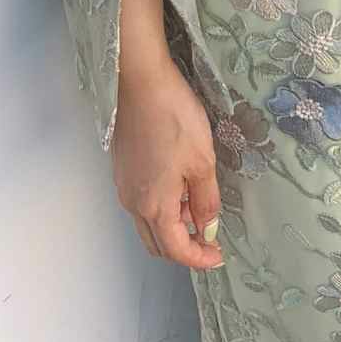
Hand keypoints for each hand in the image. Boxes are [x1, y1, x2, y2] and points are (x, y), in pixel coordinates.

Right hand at [112, 58, 226, 270]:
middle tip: (210, 239)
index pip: (176, 249)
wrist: (140, 82)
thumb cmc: (174, 118)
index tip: (218, 256)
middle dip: (184, 248)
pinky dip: (161, 208)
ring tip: (198, 206)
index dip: (199, 259)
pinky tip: (180, 187)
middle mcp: (133, 203)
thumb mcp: (203, 161)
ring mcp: (124, 186)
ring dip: (173, 227)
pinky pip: (141, 203)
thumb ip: (206, 201)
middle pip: (157, 244)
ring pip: (148, 224)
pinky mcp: (122, 170)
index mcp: (154, 206)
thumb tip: (208, 229)